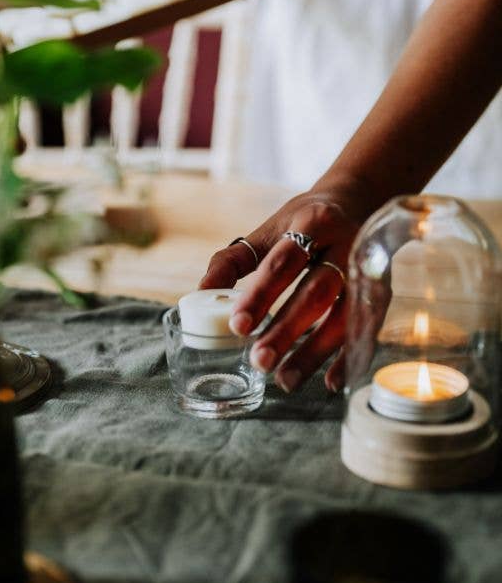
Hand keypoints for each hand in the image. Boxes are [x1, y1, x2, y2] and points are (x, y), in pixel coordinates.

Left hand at [200, 185, 368, 393]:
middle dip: (288, 329)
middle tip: (259, 360)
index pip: (283, 262)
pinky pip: (367, 328)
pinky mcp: (381, 291)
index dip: (260, 294)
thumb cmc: (304, 221)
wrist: (357, 200)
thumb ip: (233, 260)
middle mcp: (346, 243)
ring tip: (285, 379)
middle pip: (317, 292)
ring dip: (316, 351)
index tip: (238, 325)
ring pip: (345, 315)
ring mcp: (368, 269)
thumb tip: (201, 292)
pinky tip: (329, 382)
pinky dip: (349, 357)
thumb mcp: (268, 230)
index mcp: (312, 223)